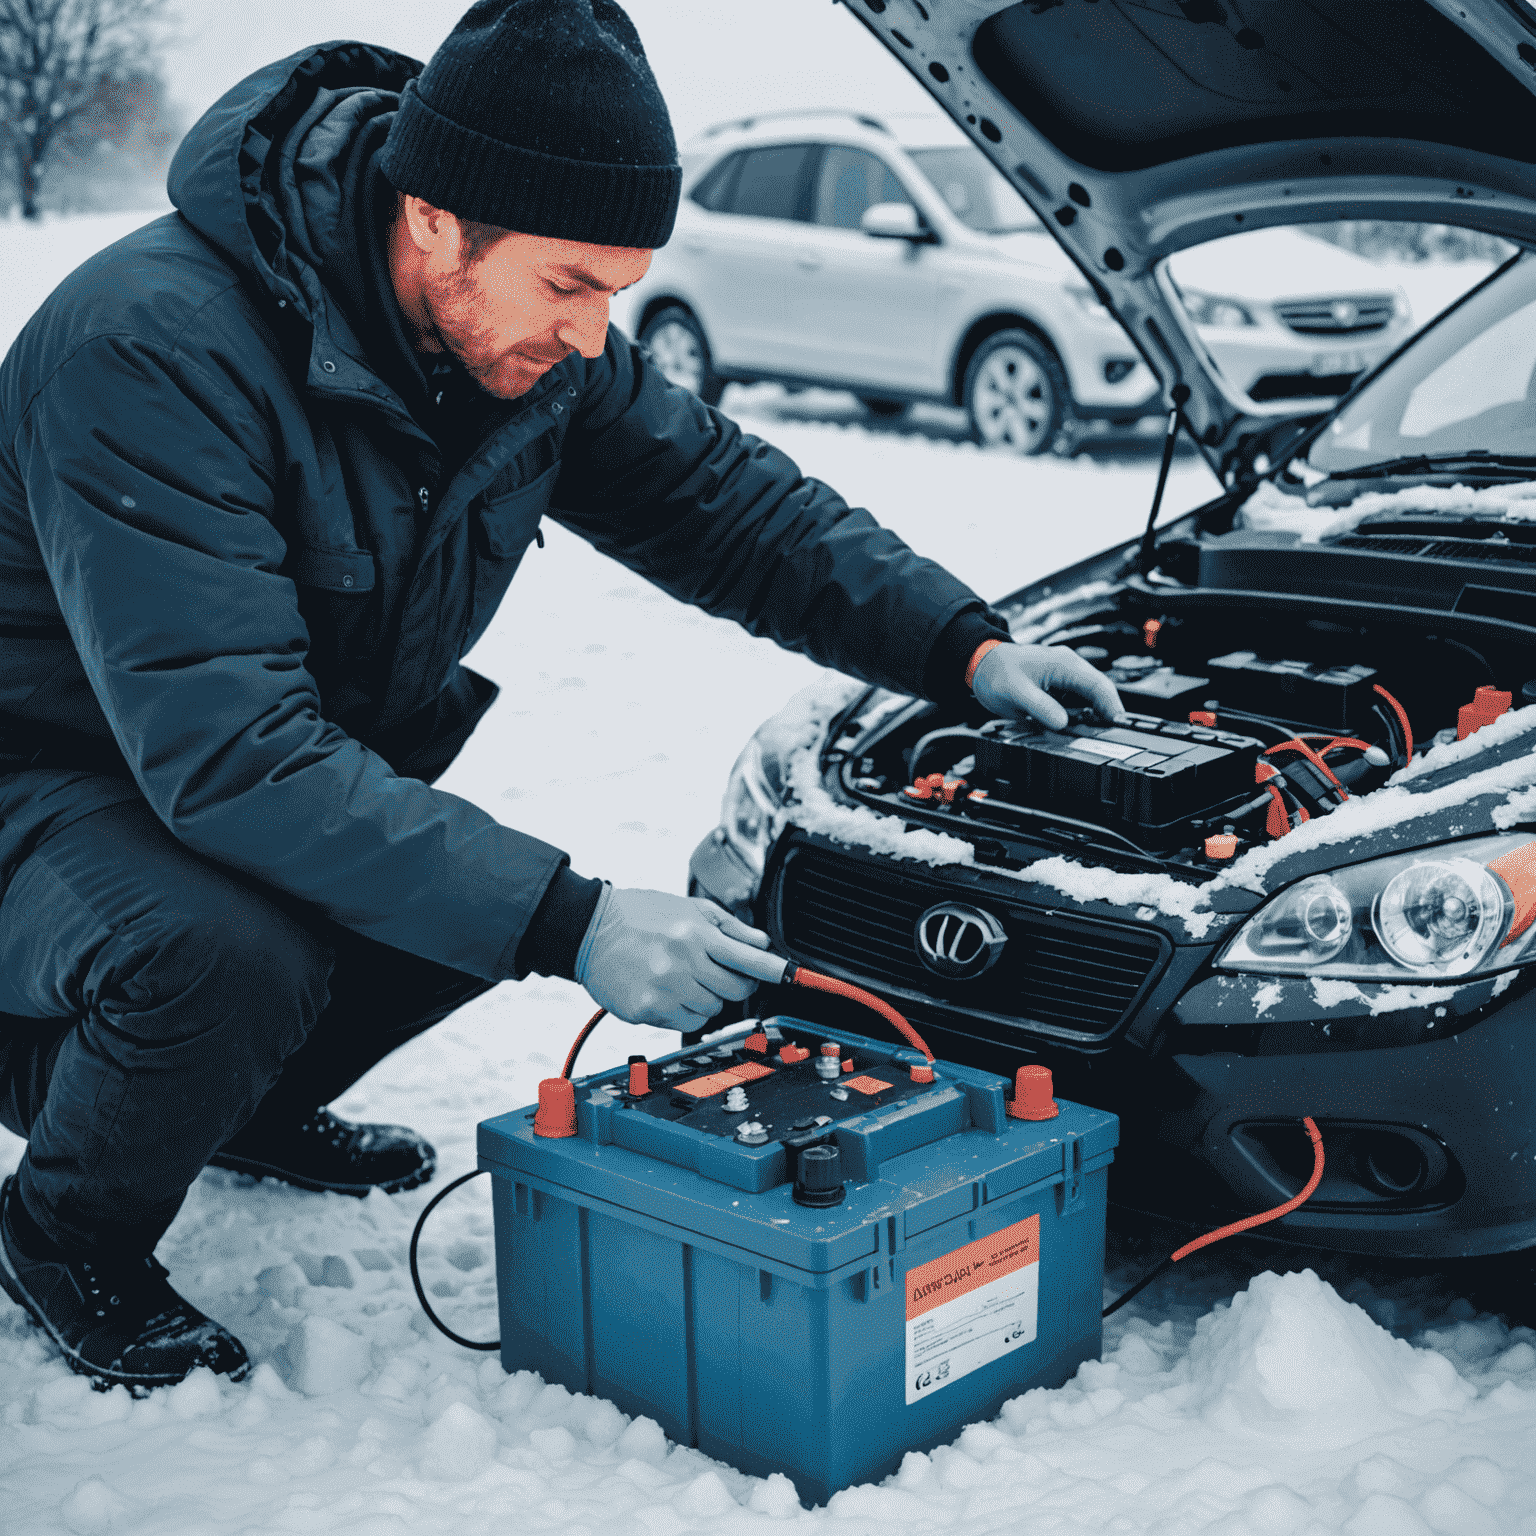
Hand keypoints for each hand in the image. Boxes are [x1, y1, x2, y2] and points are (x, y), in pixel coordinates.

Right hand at [574, 887, 772, 1027]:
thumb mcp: (687, 906)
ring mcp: (664, 989)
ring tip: (686, 976)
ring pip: (713, 1009)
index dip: (774, 970)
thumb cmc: (638, 915)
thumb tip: (761, 944)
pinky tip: (671, 991)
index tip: (791, 976)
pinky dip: (687, 1011)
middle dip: (737, 982)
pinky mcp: (648, 1010)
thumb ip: (729, 927)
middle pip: (736, 989)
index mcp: (695, 933)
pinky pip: (687, 1022)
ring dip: (708, 996)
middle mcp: (682, 962)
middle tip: (720, 970)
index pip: (748, 958)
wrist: (588, 930)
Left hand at [972, 643, 1122, 730]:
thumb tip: (1062, 723)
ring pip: (1088, 700)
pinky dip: (1075, 716)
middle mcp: (1069, 667)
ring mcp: (1064, 676)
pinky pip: (1074, 702)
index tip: (1116, 728)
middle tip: (1102, 739)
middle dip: (1103, 716)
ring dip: (1088, 718)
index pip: (1100, 686)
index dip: (1112, 708)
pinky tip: (1068, 728)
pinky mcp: (1057, 686)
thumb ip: (1041, 708)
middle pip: (1099, 693)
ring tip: (1083, 736)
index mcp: (1064, 664)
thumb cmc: (997, 672)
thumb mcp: (1016, 693)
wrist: (982, 665)